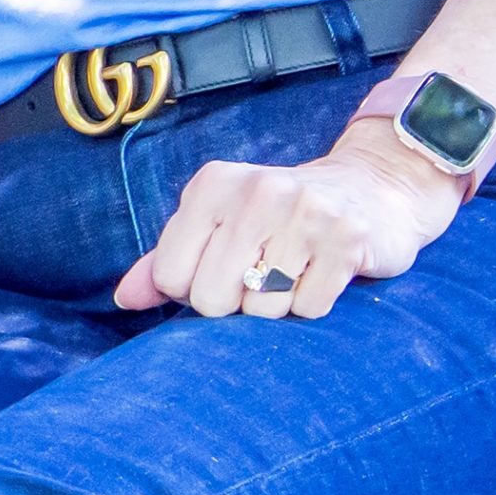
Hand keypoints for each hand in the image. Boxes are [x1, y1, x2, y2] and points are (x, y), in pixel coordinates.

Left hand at [112, 120, 465, 319]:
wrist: (372, 189)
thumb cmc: (278, 216)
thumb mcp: (217, 222)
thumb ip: (166, 260)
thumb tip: (123, 299)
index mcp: (212, 185)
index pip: (170, 276)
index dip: (192, 289)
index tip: (220, 270)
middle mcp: (257, 191)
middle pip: (212, 298)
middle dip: (232, 303)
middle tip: (258, 274)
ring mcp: (306, 213)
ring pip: (262, 309)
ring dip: (276, 305)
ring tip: (293, 269)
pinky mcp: (348, 240)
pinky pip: (309, 309)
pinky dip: (312, 303)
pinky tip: (321, 272)